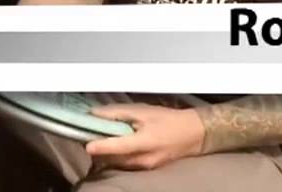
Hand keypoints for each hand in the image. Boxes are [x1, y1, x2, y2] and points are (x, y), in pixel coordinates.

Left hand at [84, 103, 205, 170]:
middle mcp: (143, 160)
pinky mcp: (146, 169)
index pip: (117, 147)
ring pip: (118, 163)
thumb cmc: (170, 120)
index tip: (87, 144)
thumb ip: (118, 113)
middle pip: (113, 158)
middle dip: (101, 148)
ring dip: (108, 153)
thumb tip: (95, 114)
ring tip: (104, 137)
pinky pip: (125, 164)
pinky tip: (118, 145)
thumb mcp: (143, 111)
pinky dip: (118, 156)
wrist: (194, 134)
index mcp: (144, 143)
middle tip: (92, 133)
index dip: (101, 146)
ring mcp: (144, 167)